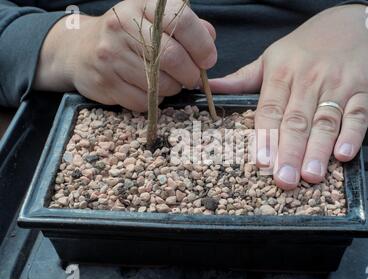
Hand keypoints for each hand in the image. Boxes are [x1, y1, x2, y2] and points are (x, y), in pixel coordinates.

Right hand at [34, 0, 216, 110]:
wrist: (80, 49)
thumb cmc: (129, 35)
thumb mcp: (154, 20)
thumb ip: (186, 26)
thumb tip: (209, 40)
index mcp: (141, 5)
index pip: (181, 21)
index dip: (202, 45)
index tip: (208, 60)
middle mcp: (122, 26)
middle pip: (173, 57)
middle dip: (191, 74)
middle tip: (192, 78)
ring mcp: (111, 55)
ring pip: (159, 84)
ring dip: (172, 89)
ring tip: (166, 80)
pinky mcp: (105, 82)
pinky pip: (143, 101)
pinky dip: (153, 100)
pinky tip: (148, 89)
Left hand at [210, 5, 367, 189]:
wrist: (354, 26)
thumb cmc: (306, 48)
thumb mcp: (271, 57)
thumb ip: (243, 79)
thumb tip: (210, 88)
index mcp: (282, 73)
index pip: (270, 109)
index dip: (266, 136)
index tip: (261, 161)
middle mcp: (309, 79)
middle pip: (297, 120)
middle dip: (290, 152)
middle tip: (284, 180)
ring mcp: (338, 85)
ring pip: (325, 121)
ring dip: (318, 150)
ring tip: (310, 175)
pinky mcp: (364, 90)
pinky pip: (358, 115)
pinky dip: (352, 135)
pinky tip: (344, 154)